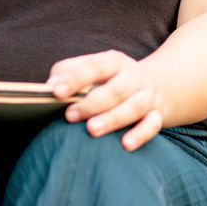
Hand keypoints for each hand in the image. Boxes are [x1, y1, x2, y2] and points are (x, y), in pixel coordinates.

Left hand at [47, 50, 163, 150]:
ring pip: (134, 106)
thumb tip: (50, 87)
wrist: (149, 85)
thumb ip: (66, 73)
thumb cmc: (106, 80)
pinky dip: (140, 134)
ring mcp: (148, 95)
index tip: (57, 92)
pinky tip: (125, 144)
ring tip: (92, 130)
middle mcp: (134, 76)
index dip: (76, 78)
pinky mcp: (156, 114)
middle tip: (70, 115)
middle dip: (92, 103)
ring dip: (113, 119)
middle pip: (116, 89)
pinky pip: (152, 125)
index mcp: (114, 61)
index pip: (96, 66)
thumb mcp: (88, 69)